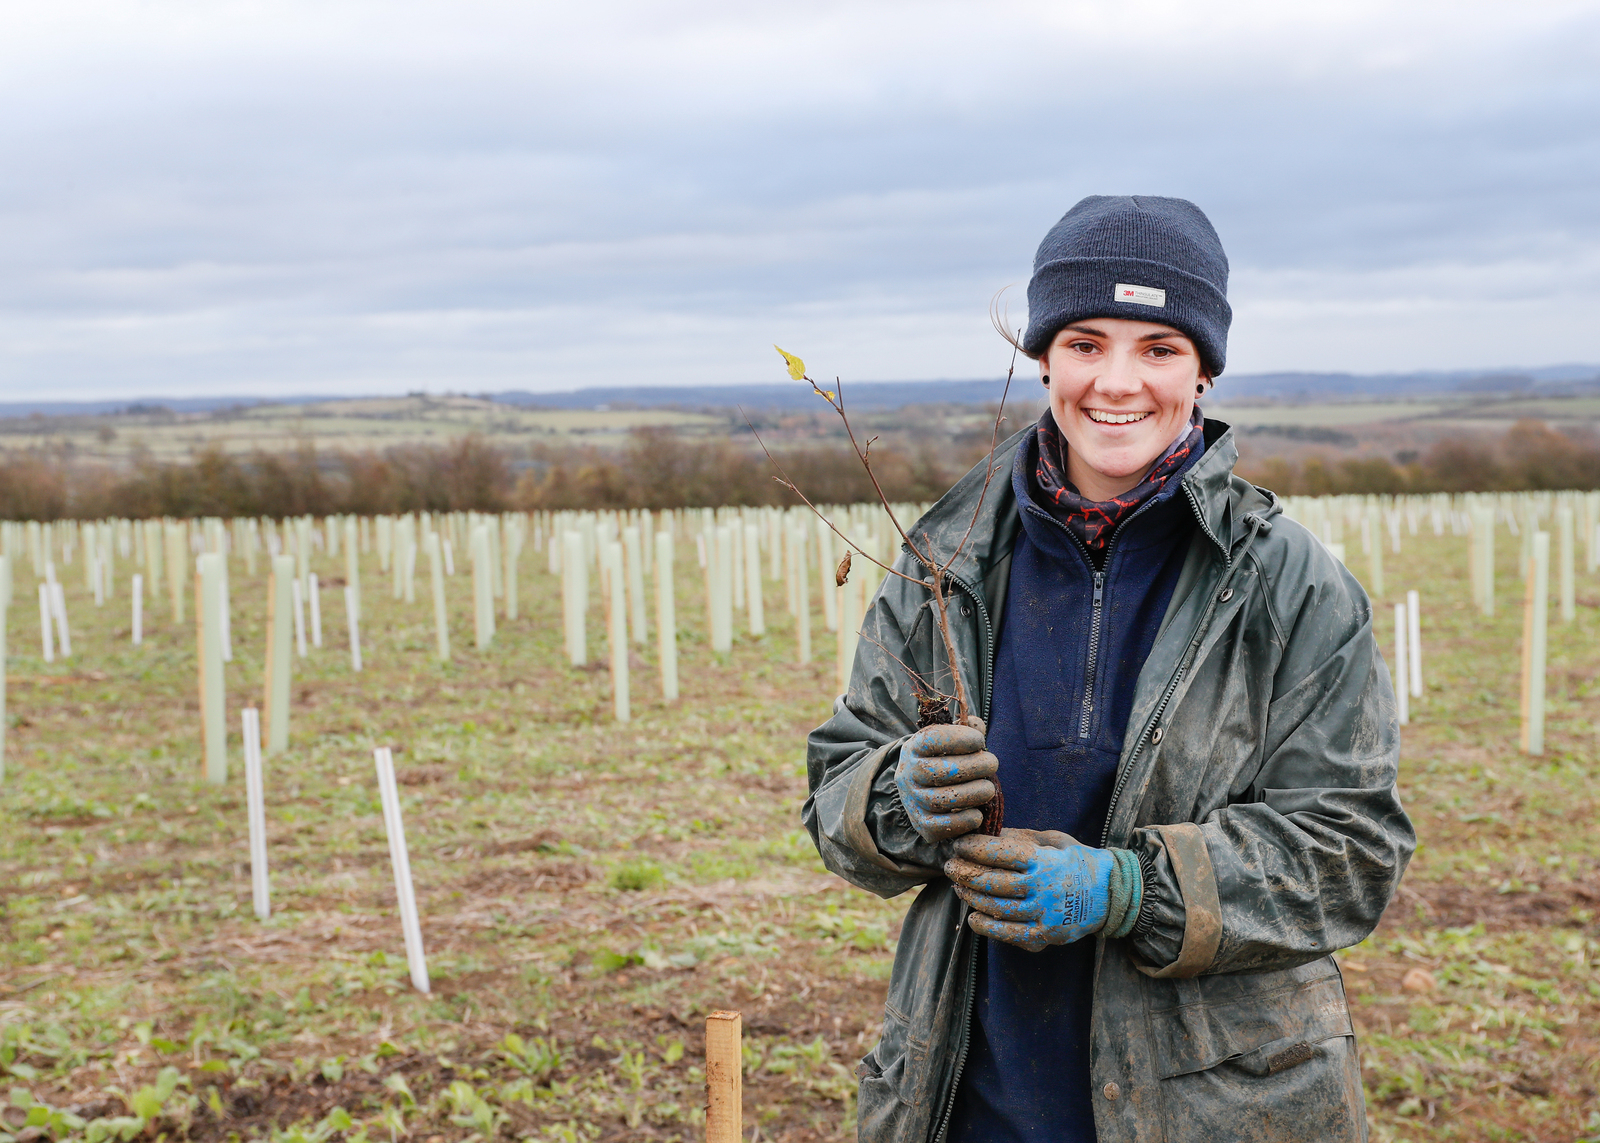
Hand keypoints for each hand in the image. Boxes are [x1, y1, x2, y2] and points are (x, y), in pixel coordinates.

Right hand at [894, 723, 998, 845]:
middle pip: (940, 771)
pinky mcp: (921, 824)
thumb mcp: (948, 739)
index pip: (932, 740)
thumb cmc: (941, 758)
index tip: (979, 740)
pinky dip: (964, 821)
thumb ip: (966, 728)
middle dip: (975, 766)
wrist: (918, 788)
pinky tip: (977, 813)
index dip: (960, 738)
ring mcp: (913, 800)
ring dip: (974, 794)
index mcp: (913, 748)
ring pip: (943, 800)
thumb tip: (977, 725)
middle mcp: (908, 774)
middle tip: (992, 764)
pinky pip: (941, 826)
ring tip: (989, 788)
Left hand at [944, 828, 1113, 951]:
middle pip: (993, 882)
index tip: (959, 844)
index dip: (974, 848)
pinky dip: (986, 927)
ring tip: (958, 886)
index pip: (1001, 852)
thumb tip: (985, 833)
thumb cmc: (1075, 861)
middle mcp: (1044, 888)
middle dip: (965, 872)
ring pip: (996, 908)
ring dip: (971, 896)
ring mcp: (1044, 915)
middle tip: (950, 865)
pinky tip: (973, 916)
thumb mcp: (1051, 840)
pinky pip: (1008, 934)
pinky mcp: (1045, 936)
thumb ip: (1019, 837)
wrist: (1109, 895)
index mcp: (1045, 860)